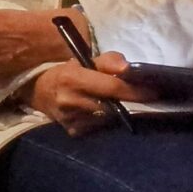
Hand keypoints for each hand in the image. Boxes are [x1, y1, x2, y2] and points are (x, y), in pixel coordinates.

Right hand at [25, 50, 156, 133]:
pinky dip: (107, 121)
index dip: (135, 91)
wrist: (38, 92)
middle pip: (113, 106)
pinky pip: (99, 127)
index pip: (112, 88)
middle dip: (131, 103)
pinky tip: (106, 115)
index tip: (154, 92)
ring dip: (120, 113)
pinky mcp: (73, 131)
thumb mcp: (84, 60)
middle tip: (147, 100)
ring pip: (108, 118)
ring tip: (126, 106)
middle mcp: (70, 100)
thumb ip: (108, 61)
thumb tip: (128, 68)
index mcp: (72, 78)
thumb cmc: (67, 73)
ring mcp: (71, 119)